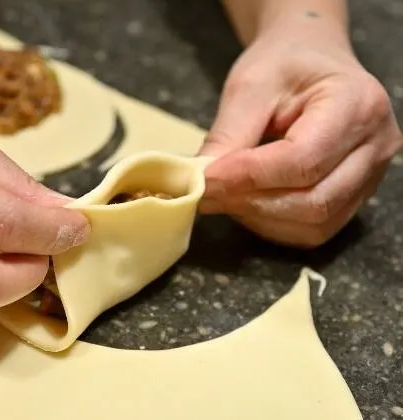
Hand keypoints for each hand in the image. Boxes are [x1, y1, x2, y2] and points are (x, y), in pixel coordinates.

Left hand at [198, 20, 402, 247]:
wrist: (310, 58)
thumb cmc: (283, 63)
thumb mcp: (249, 85)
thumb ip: (228, 134)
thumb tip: (201, 181)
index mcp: (357, 104)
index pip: (303, 159)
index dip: (248, 176)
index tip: (204, 179)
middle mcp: (375, 145)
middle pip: (313, 200)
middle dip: (250, 203)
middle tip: (204, 193)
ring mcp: (371, 176)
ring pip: (314, 223)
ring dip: (259, 218)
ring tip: (223, 195)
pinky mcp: (354, 196)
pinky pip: (314, 229)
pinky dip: (272, 225)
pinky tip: (245, 203)